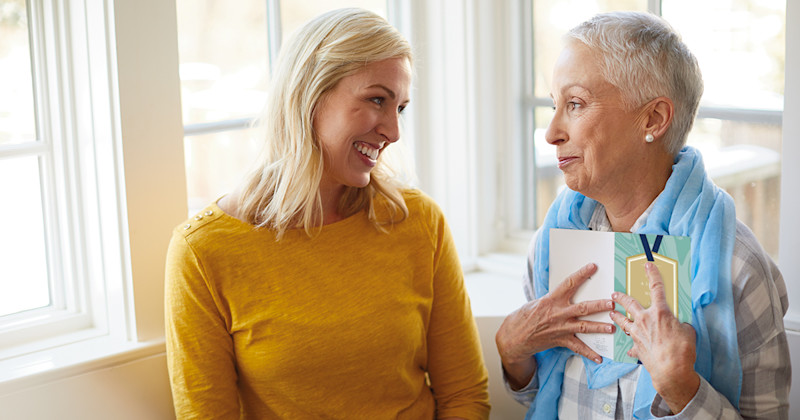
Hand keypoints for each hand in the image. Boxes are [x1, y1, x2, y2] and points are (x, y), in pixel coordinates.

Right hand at [496, 263, 615, 388]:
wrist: (514, 337)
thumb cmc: (524, 318)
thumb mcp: (536, 303)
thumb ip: (553, 299)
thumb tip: (565, 292)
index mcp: (551, 300)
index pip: (569, 284)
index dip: (581, 274)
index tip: (592, 267)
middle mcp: (558, 313)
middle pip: (583, 308)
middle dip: (599, 305)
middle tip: (612, 302)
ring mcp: (560, 328)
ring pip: (584, 326)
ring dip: (599, 327)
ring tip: (612, 328)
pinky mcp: (560, 341)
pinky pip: (578, 347)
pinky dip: (589, 353)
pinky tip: (599, 357)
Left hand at [610, 261, 699, 413]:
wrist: (671, 371)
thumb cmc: (682, 351)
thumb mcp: (688, 331)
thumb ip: (680, 324)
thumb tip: (676, 326)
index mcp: (660, 313)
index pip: (656, 288)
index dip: (653, 275)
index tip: (648, 266)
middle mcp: (645, 320)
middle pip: (630, 304)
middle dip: (621, 297)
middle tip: (615, 293)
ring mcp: (638, 334)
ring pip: (623, 321)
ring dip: (617, 317)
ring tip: (612, 313)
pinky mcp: (636, 347)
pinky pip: (631, 344)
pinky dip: (631, 346)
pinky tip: (629, 348)